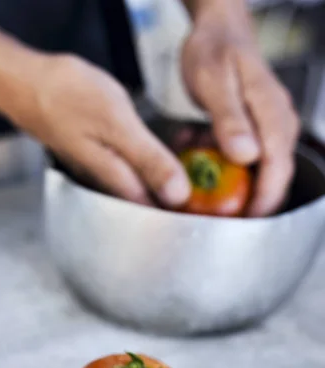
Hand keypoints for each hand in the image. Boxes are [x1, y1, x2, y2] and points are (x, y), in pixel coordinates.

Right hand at [8, 54, 190, 206]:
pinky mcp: (90, 155)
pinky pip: (122, 168)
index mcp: (115, 179)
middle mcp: (104, 182)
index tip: (204, 207)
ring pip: (134, 185)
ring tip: (183, 170)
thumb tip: (178, 194)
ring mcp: (95, 170)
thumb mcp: (117, 123)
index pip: (155, 210)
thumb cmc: (66, 97)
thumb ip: (149, 160)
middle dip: (171, 196)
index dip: (180, 210)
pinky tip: (151, 153)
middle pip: (144, 201)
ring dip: (157, 180)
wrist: (23, 82)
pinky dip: (141, 163)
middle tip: (200, 187)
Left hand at [181, 5, 299, 215]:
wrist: (219, 30)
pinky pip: (252, 160)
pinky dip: (231, 168)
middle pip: (276, 176)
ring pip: (262, 171)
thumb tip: (247, 155)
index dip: (265, 200)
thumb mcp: (214, 82)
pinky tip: (205, 159)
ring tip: (204, 181)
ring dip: (237, 184)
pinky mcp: (261, 130)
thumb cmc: (215, 50)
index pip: (278, 168)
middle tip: (222, 219)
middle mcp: (279, 124)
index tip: (245, 221)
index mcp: (273, 114)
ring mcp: (272, 128)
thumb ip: (229, 119)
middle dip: (252, 202)